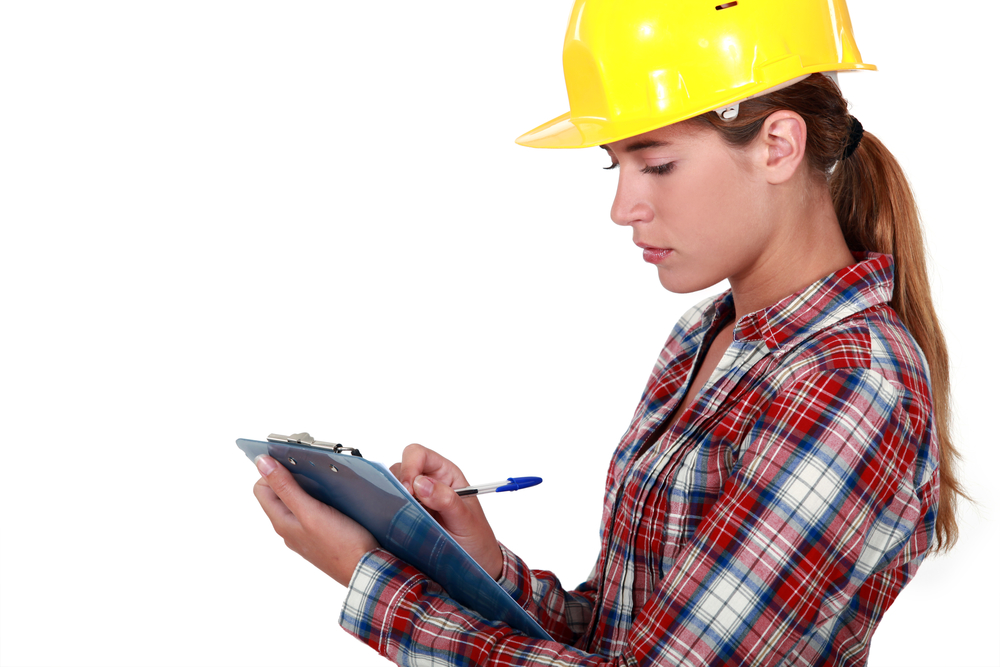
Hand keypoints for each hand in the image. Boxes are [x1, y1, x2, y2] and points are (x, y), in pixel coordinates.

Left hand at [253, 454, 377, 585]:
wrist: (368, 571)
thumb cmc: (342, 546)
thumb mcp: (311, 511)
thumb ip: (286, 487)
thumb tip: (262, 463)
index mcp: (282, 522)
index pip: (261, 488)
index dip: (273, 471)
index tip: (294, 462)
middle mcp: (290, 529)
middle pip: (279, 494)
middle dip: (291, 477)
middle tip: (313, 468)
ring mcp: (305, 533)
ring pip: (297, 502)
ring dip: (307, 487)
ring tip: (325, 481)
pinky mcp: (321, 535)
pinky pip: (312, 511)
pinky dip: (319, 499)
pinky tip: (334, 497)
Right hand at [390, 444, 503, 579]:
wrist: (476, 565)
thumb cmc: (476, 540)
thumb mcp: (466, 521)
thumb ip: (447, 500)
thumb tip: (421, 483)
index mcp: (445, 475)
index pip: (419, 455)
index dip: (410, 466)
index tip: (408, 489)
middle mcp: (428, 483)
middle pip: (401, 467)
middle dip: (398, 484)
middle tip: (403, 507)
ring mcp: (415, 500)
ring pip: (391, 486)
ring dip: (392, 498)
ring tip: (403, 517)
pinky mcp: (405, 516)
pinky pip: (389, 506)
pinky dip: (387, 512)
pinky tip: (396, 523)